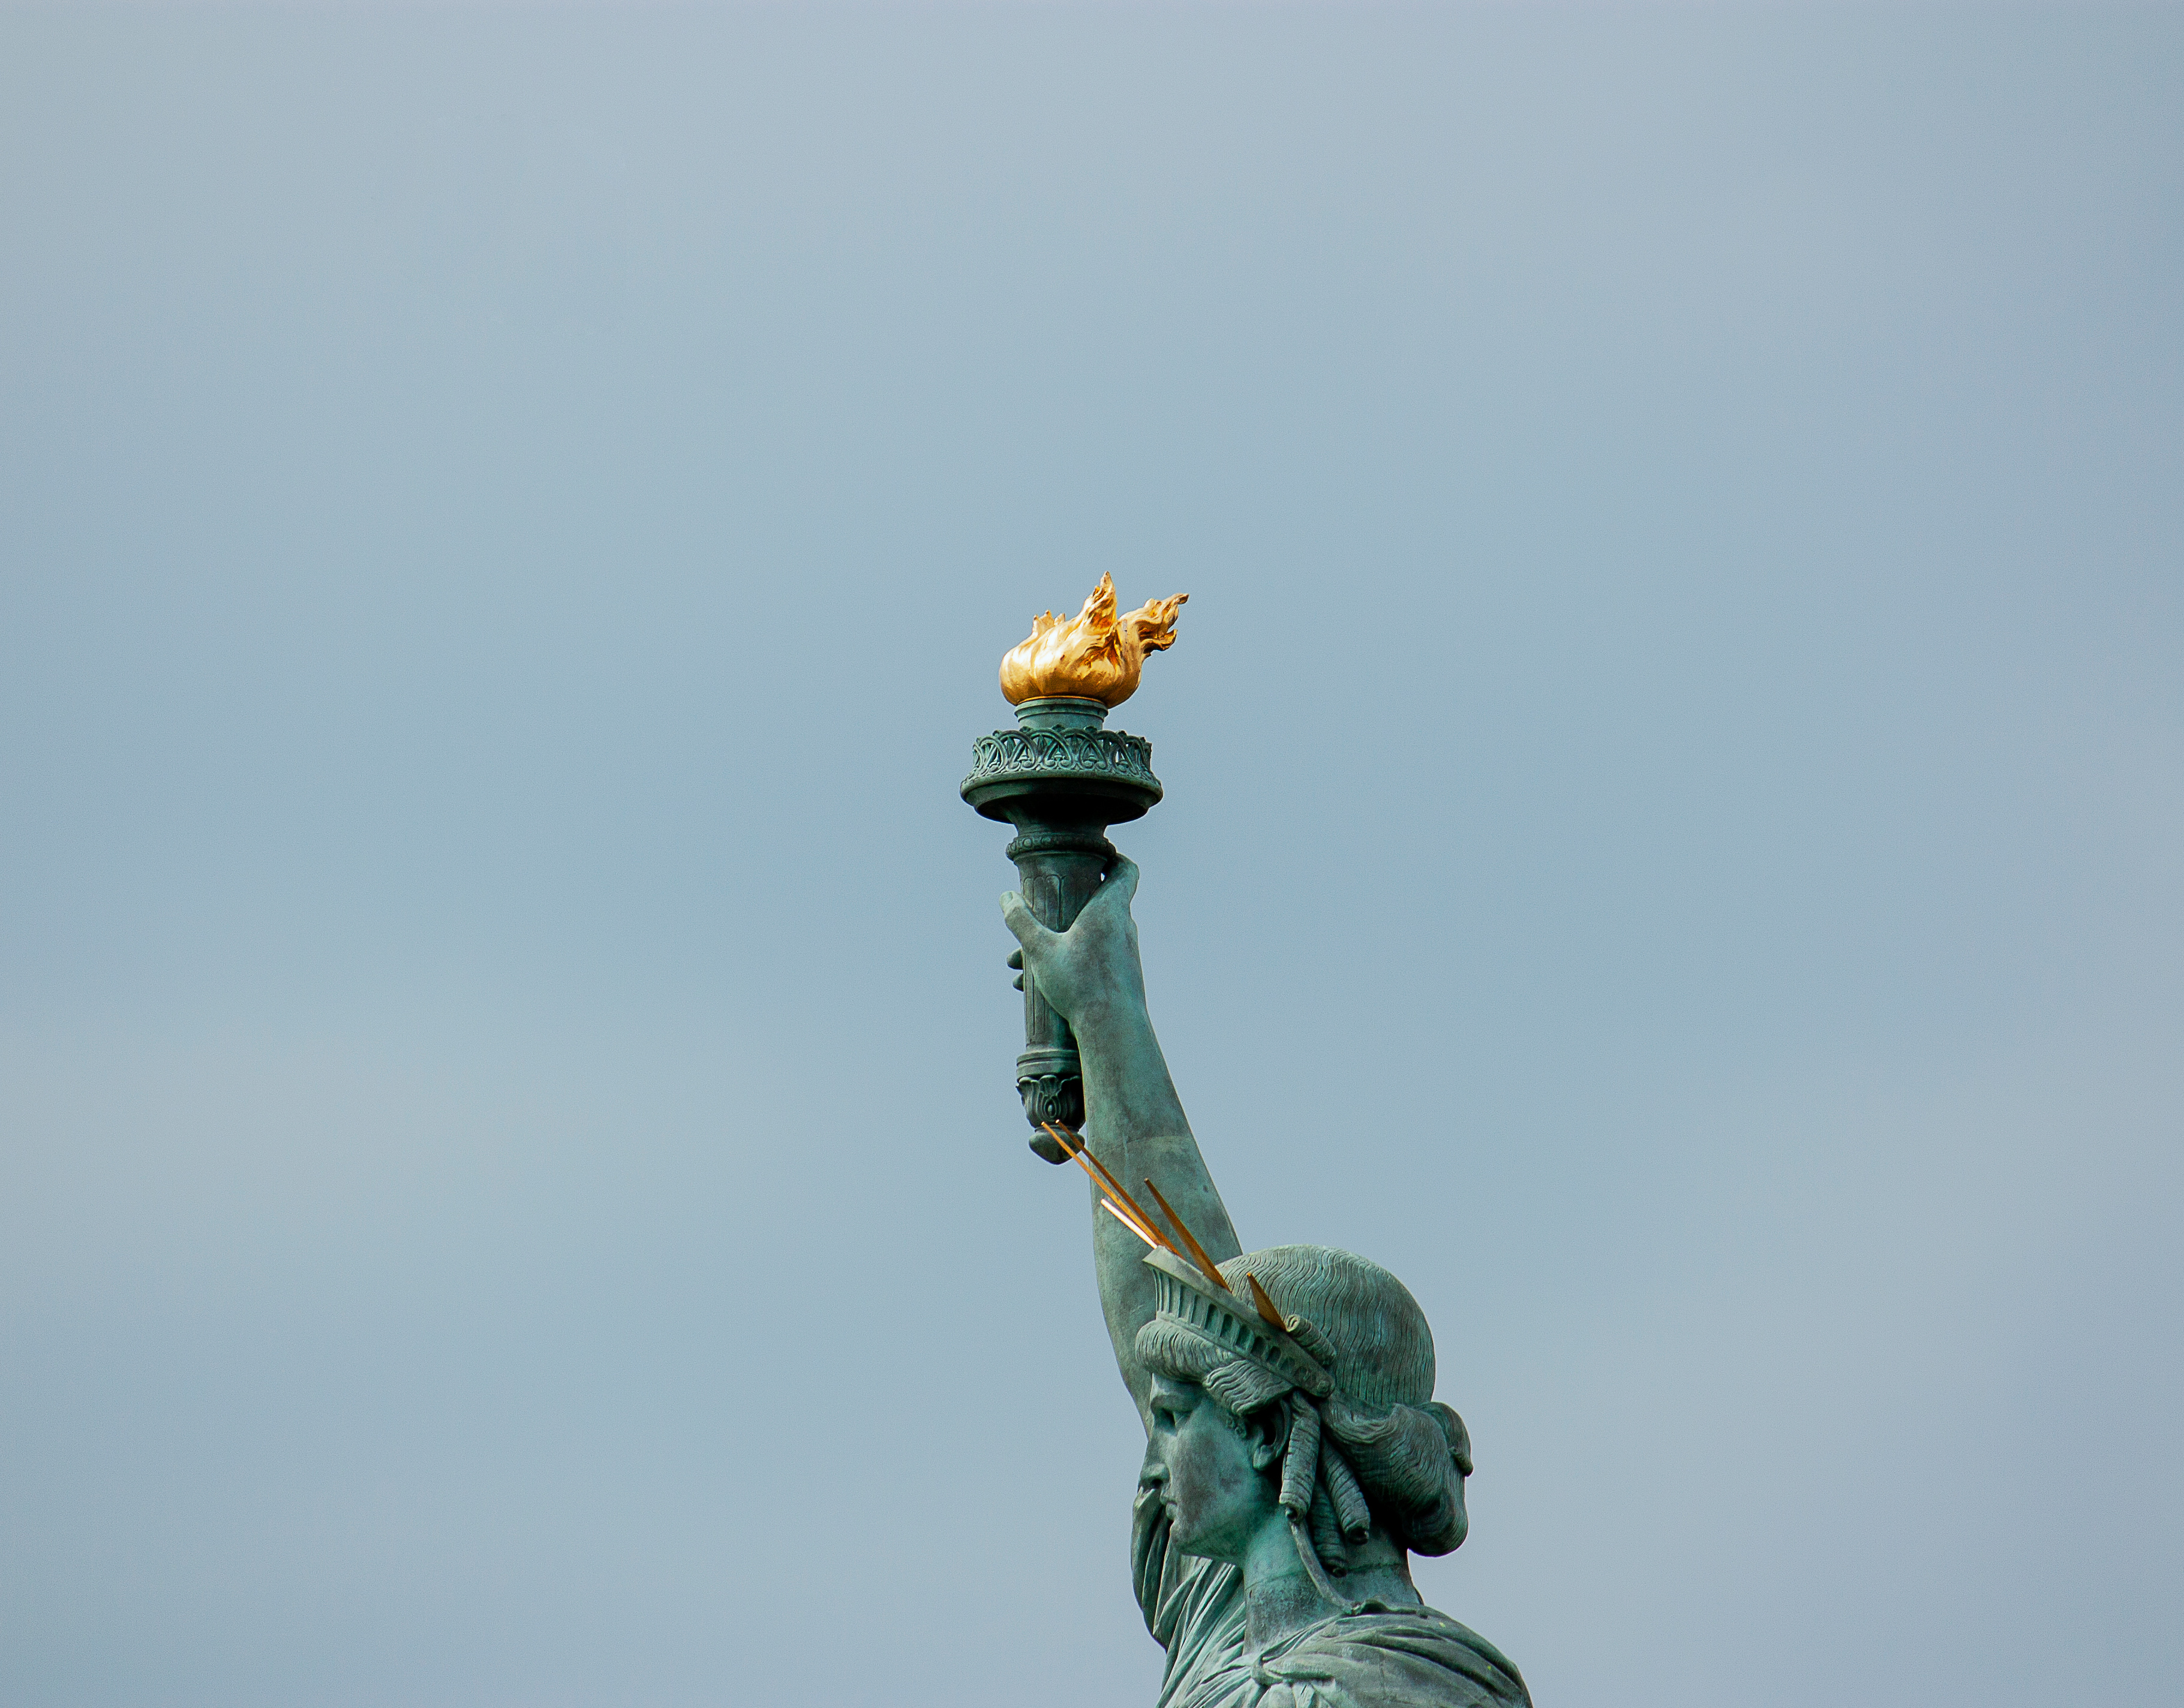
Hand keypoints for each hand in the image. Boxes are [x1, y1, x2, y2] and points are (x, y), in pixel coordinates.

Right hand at [1000, 856, 1148, 1029]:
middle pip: (1097, 903)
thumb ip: (1021, 922)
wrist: (1112, 1029)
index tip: (1094, 855)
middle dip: (1061, 908)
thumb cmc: (1081, 984)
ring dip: (1055, 942)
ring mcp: (1124, 953)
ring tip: (1017, 963)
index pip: (1126, 870)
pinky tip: (1030, 986)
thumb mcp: (1041, 950)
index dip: (1113, 857)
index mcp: (1111, 909)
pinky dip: (1064, 963)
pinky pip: (1091, 959)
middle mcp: (1123, 927)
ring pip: (1087, 936)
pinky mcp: (1120, 975)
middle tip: (1037, 912)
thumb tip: (1005, 897)